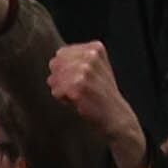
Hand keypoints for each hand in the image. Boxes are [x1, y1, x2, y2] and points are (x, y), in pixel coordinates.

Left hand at [47, 40, 148, 167]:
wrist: (118, 120)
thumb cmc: (101, 100)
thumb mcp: (92, 75)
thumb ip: (73, 63)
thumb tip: (50, 58)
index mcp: (95, 47)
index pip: (59, 54)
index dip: (62, 72)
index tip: (77, 85)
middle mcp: (91, 55)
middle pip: (54, 65)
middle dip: (59, 81)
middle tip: (76, 95)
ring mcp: (86, 70)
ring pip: (54, 77)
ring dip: (60, 91)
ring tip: (77, 100)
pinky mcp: (79, 86)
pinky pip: (57, 90)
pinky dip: (62, 100)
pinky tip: (76, 105)